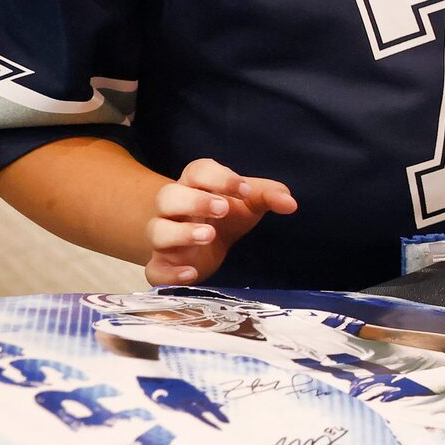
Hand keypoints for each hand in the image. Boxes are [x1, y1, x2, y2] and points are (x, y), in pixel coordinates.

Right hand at [146, 159, 297, 286]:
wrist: (208, 244)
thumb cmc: (228, 215)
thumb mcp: (250, 201)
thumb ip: (270, 196)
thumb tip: (290, 203)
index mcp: (195, 186)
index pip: (197, 171)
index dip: (219, 178)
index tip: (245, 190)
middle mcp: (173, 209)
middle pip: (167, 196)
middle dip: (194, 201)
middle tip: (223, 209)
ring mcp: (164, 238)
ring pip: (156, 230)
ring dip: (180, 232)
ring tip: (208, 235)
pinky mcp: (163, 265)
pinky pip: (154, 270)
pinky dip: (168, 273)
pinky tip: (191, 274)